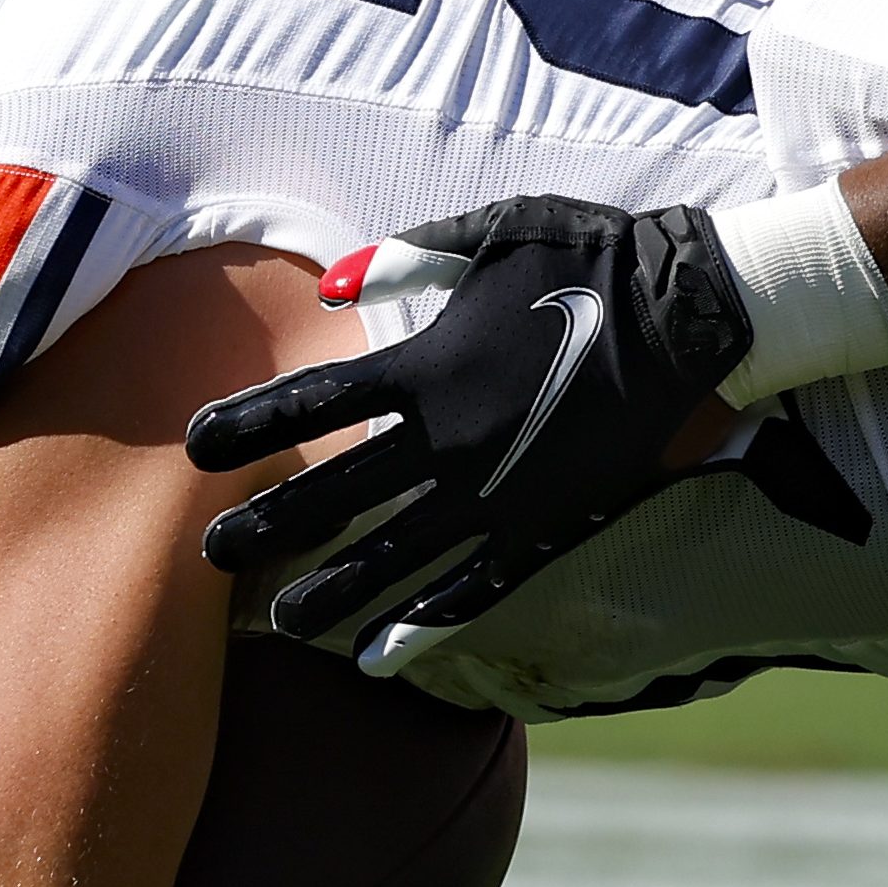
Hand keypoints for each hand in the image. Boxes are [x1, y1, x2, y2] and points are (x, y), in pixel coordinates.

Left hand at [184, 195, 751, 654]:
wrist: (691, 312)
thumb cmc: (593, 257)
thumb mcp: (495, 232)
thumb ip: (404, 261)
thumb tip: (328, 281)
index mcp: (425, 364)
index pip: (310, 400)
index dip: (247, 425)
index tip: (196, 445)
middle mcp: (447, 437)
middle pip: (335, 491)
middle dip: (266, 525)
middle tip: (210, 554)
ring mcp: (495, 487)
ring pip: (392, 554)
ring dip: (331, 590)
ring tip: (280, 622)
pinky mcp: (543, 520)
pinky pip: (473, 582)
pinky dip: (423, 622)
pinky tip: (380, 654)